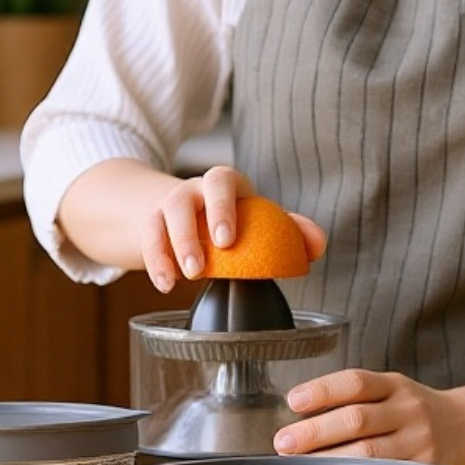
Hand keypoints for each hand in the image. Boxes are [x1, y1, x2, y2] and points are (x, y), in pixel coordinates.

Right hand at [141, 164, 326, 292]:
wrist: (185, 213)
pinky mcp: (150, 226)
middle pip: (183, 198)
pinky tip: (166, 284)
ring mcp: (167, 207)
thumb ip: (291, 229)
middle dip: (189, 232)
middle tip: (201, 266)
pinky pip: (146, 241)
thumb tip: (318, 244)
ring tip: (185, 278)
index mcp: (223, 184)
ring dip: (170, 250)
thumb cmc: (232, 217)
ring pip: (159, 219)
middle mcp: (192, 191)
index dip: (222, 207)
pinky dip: (155, 263)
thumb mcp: (258, 218)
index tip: (227, 239)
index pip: (221, 181)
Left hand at [275, 373, 464, 464]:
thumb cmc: (417, 412)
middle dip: (315, 432)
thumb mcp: (393, 391)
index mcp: (395, 385)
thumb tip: (301, 419)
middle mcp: (407, 410)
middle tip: (284, 443)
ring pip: (369, 453)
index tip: (294, 401)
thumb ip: (356, 400)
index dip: (322, 390)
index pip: (355, 382)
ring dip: (330, 462)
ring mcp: (417, 441)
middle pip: (357, 419)